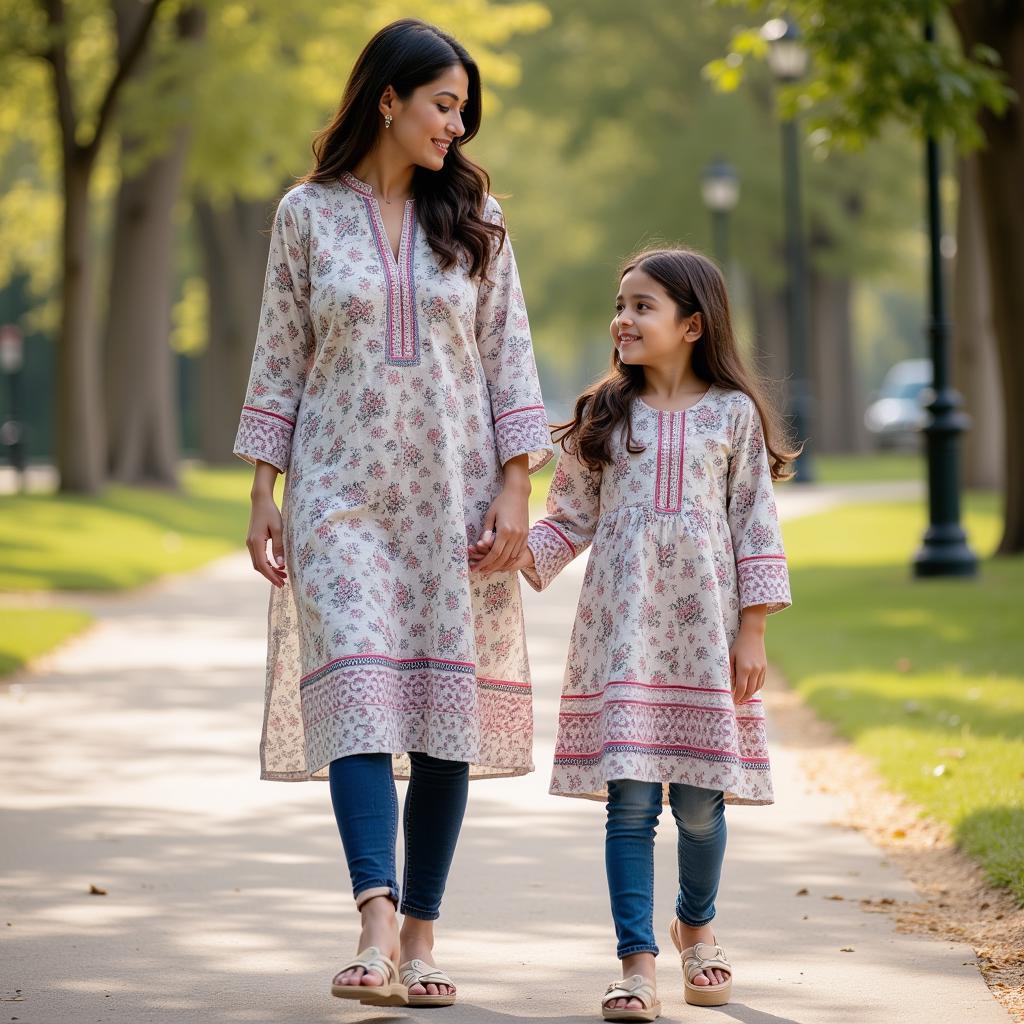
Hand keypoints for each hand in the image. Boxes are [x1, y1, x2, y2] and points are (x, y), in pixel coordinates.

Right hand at [247, 465, 286, 587]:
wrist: (260, 501)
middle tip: (283, 583)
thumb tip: (280, 564)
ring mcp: (250, 543)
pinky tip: (277, 565)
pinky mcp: (252, 541)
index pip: (262, 565)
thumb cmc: (271, 513)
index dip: (271, 576)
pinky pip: (258, 557)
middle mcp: (250, 544)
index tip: (281, 583)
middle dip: (270, 576)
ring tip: (283, 575)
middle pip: (259, 566)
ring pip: (258, 562)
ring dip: (269, 570)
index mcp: (256, 542)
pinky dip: (266, 563)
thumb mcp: (279, 528)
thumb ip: (279, 546)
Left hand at [468, 478, 529, 575]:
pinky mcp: (526, 535)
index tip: (476, 567)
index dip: (485, 563)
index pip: (494, 553)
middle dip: (491, 567)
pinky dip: (511, 560)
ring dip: (501, 566)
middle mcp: (516, 536)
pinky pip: (519, 553)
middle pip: (503, 559)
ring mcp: (523, 536)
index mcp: (505, 531)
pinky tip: (503, 563)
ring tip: (490, 569)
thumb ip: (486, 532)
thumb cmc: (501, 502)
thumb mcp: (490, 515)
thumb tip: (481, 546)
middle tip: (481, 572)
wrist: (518, 493)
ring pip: (512, 558)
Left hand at [729, 607, 767, 704]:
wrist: (752, 634)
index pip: (741, 688)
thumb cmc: (738, 644)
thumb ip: (730, 672)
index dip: (737, 697)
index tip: (733, 701)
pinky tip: (750, 690)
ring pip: (756, 688)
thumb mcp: (730, 656)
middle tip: (737, 702)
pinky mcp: (765, 667)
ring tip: (743, 698)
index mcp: (744, 668)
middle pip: (750, 690)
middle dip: (743, 698)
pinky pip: (761, 682)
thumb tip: (730, 685)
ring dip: (750, 695)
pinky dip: (756, 688)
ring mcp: (761, 669)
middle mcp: (754, 670)